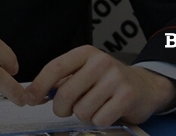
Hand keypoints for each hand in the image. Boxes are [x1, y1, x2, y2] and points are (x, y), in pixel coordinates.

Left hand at [24, 45, 175, 126]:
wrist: (145, 87)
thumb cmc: (108, 81)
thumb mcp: (84, 72)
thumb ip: (61, 81)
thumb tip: (33, 94)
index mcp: (85, 53)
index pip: (55, 68)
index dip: (39, 86)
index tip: (30, 99)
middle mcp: (100, 62)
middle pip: (65, 94)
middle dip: (62, 108)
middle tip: (69, 109)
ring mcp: (115, 78)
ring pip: (81, 110)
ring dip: (84, 115)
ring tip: (95, 106)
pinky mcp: (126, 96)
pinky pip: (99, 119)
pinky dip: (100, 121)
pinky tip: (108, 111)